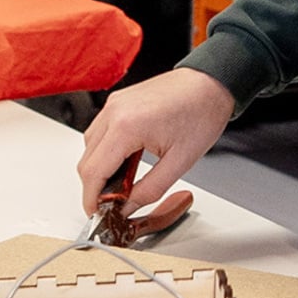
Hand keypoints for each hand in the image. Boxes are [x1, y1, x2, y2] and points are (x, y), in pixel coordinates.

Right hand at [74, 67, 236, 214]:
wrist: (211, 83)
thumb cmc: (202, 113)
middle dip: (95, 187)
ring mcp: (114, 104)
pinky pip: (99, 132)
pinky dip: (106, 151)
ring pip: (89, 146)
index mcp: (126, 126)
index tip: (97, 214)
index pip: (93, 172)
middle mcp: (114, 112)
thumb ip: (149, 190)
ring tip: (124, 183)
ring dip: (100, 168)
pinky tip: (126, 161)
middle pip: (86, 161)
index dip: (91, 198)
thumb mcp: (179, 162)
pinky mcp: (118, 102)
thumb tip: (128, 207)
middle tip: (114, 204)